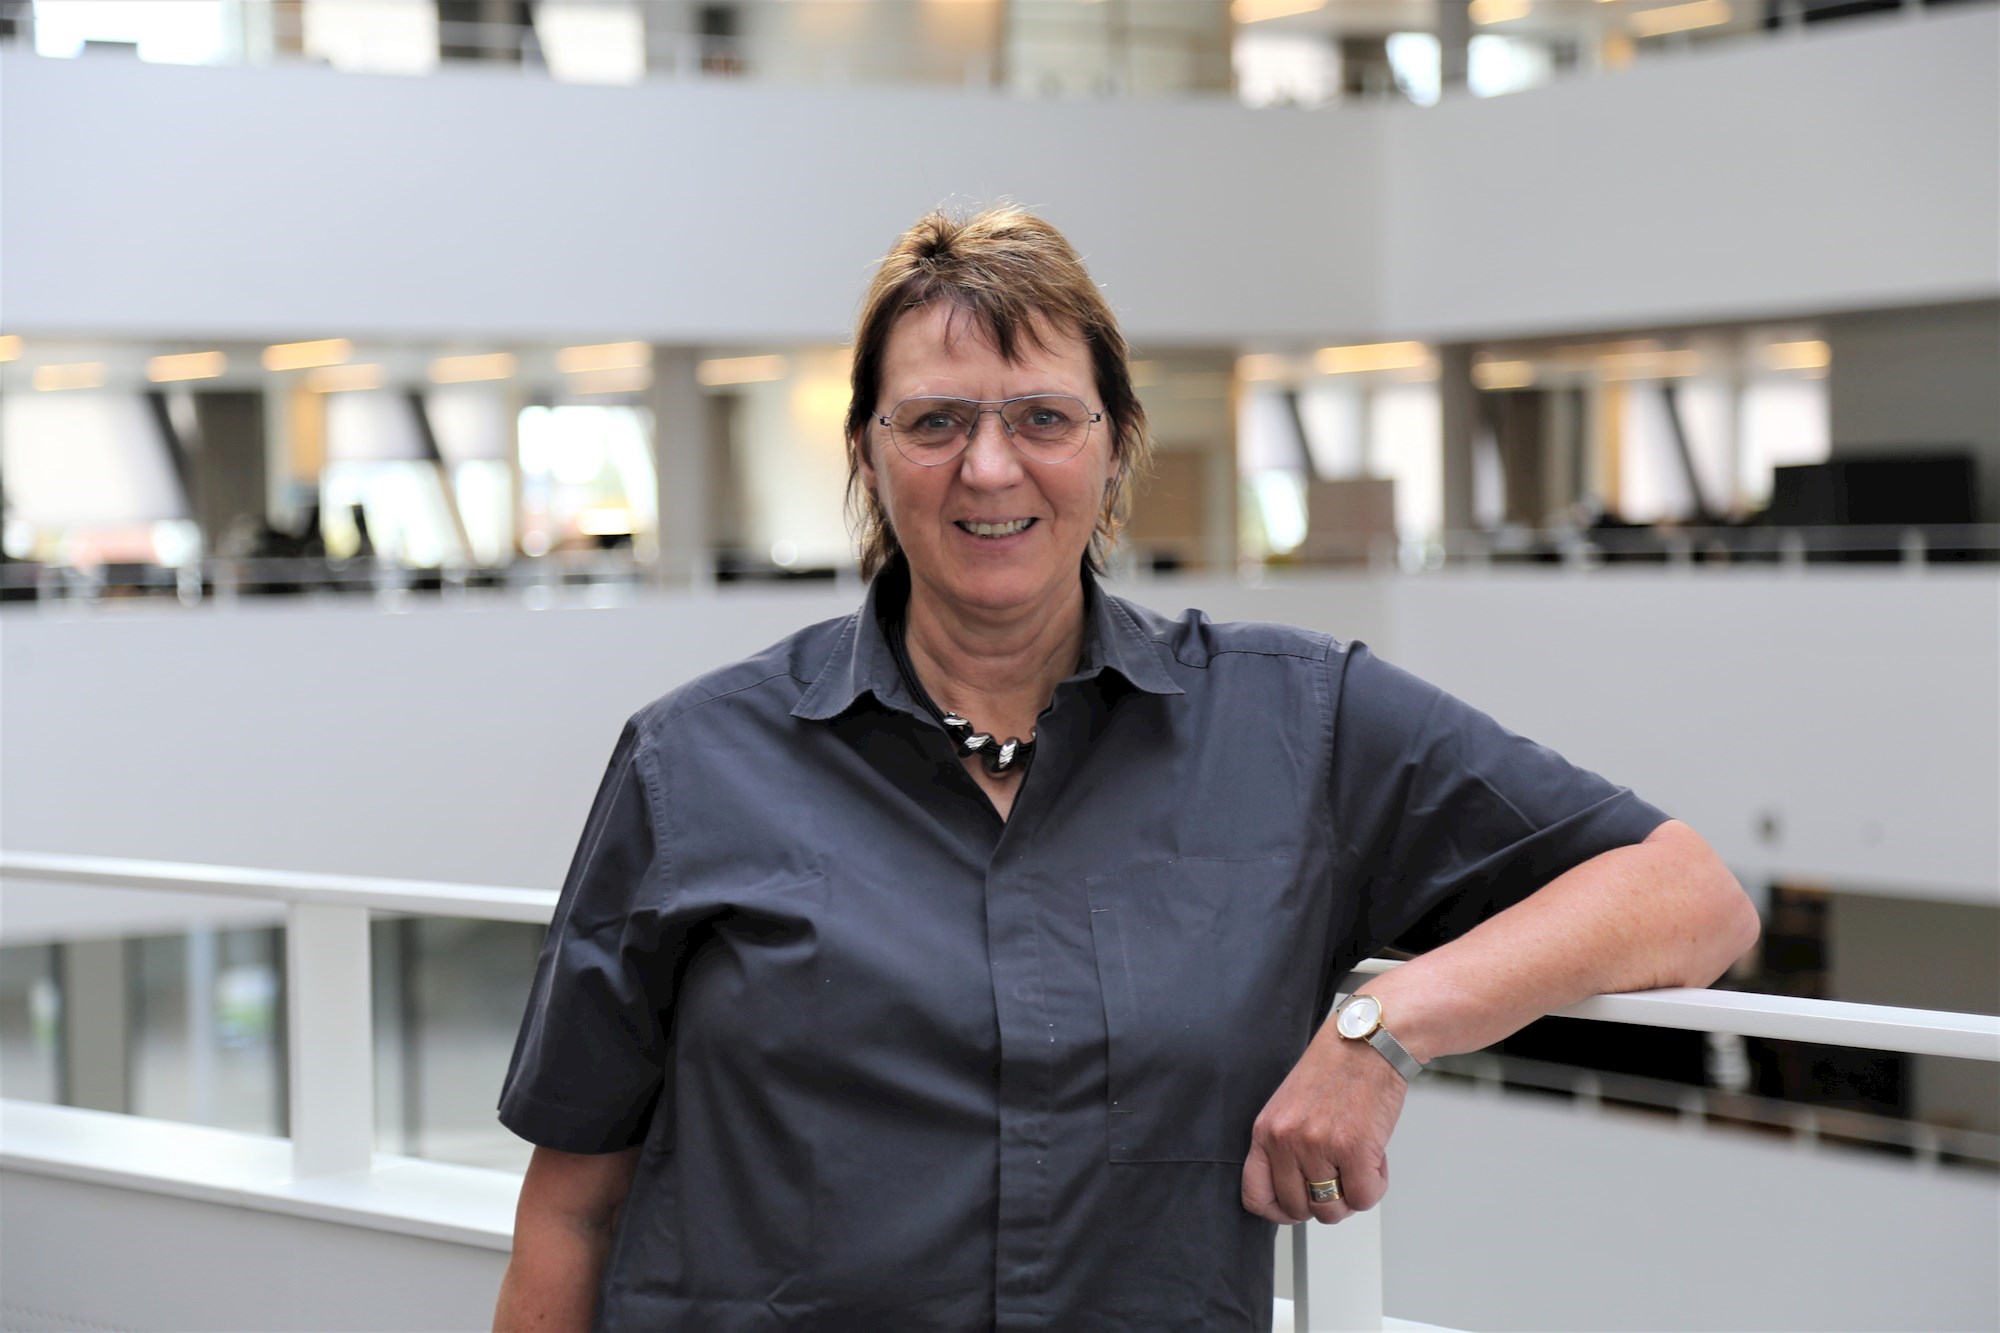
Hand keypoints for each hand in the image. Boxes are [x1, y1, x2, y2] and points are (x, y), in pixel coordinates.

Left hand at [1240, 1027, 1406, 1225]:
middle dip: (1324, 1202)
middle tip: (1341, 1179)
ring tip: (1359, 1165)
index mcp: (1266, 1130)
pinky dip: (1375, 1185)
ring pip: (1332, 1211)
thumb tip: (1298, 1189)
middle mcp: (1285, 1140)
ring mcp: (1317, 1146)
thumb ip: (1286, 1146)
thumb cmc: (1336, 1068)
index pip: (1255, 1195)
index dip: (1279, 1211)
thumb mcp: (1291, 1106)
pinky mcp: (1353, 1148)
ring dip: (1351, 1196)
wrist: (1368, 1041)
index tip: (1297, 1209)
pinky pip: (1364, 1198)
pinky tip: (1375, 1158)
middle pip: (1297, 1209)